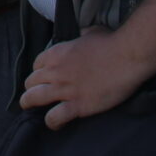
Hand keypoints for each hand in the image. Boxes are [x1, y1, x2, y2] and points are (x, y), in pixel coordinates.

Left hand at [20, 26, 150, 128]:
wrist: (127, 57)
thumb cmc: (112, 42)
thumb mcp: (91, 32)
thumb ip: (82, 36)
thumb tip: (83, 35)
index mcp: (57, 53)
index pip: (37, 64)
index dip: (39, 71)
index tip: (44, 76)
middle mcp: (56, 71)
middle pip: (31, 81)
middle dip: (30, 87)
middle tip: (34, 93)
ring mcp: (65, 89)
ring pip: (34, 98)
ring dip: (28, 103)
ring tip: (29, 107)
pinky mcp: (77, 105)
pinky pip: (54, 117)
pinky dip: (51, 122)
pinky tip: (55, 123)